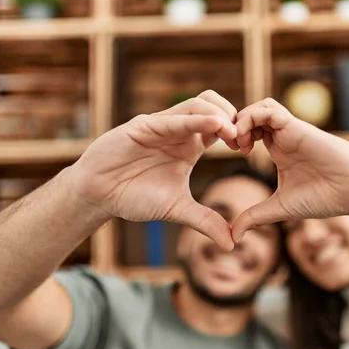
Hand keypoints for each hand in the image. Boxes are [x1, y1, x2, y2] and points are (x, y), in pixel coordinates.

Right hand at [68, 91, 238, 250]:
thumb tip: (231, 244)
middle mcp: (178, 131)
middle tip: (244, 140)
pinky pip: (172, 118)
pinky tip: (214, 125)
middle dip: (233, 117)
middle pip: (213, 105)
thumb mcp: (177, 209)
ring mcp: (161, 126)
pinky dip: (194, 119)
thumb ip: (205, 221)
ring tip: (233, 133)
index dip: (238, 133)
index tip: (250, 150)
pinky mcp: (143, 127)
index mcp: (189, 145)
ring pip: (196, 104)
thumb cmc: (134, 196)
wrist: (98, 195)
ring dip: (218, 114)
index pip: (220, 126)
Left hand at [231, 98, 348, 240]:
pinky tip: (247, 140)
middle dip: (234, 126)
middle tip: (229, 146)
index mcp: (279, 151)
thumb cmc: (324, 198)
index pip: (251, 131)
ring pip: (259, 107)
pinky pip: (269, 109)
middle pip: (252, 115)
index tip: (230, 154)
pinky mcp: (297, 126)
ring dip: (242, 119)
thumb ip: (255, 217)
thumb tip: (233, 236)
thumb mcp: (280, 208)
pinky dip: (252, 117)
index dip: (235, 138)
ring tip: (238, 143)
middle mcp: (283, 138)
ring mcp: (290, 130)